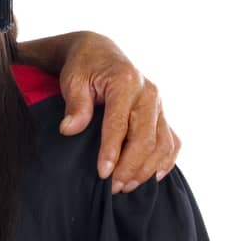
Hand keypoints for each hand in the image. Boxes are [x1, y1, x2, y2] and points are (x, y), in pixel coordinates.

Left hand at [54, 32, 180, 193]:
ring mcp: (158, 105)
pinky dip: (165, 161)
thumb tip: (70, 130)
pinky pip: (171, 141)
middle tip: (113, 187)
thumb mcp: (73, 80)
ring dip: (146, 169)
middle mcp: (148, 93)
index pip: (120, 123)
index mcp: (125, 82)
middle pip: (145, 138)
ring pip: (162, 144)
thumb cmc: (84, 67)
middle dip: (130, 166)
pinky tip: (151, 177)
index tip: (102, 173)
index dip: (112, 151)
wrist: (100, 53)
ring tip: (126, 187)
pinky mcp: (162, 114)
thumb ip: (75, 105)